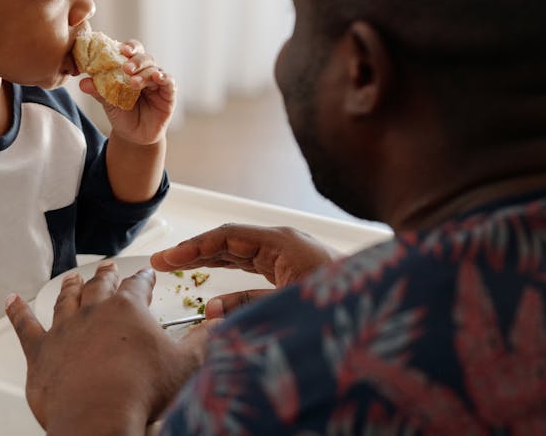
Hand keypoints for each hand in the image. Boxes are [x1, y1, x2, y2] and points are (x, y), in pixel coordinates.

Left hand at [6, 261, 205, 434]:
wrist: (98, 418)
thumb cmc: (140, 392)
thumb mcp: (187, 364)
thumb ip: (204, 339)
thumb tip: (219, 322)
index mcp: (128, 310)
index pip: (138, 286)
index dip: (144, 280)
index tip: (147, 276)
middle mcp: (93, 312)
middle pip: (100, 285)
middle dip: (106, 275)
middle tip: (109, 268)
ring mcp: (64, 330)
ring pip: (65, 299)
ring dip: (69, 286)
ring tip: (71, 278)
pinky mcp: (40, 352)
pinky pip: (24, 326)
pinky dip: (16, 312)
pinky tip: (10, 301)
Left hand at [80, 39, 175, 145]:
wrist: (133, 136)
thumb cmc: (122, 114)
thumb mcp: (108, 103)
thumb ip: (98, 91)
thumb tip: (83, 83)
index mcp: (132, 69)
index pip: (133, 51)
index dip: (129, 47)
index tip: (121, 50)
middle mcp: (146, 72)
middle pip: (145, 58)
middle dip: (136, 61)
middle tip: (126, 68)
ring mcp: (158, 82)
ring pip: (155, 69)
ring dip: (145, 74)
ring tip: (133, 83)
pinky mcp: (168, 94)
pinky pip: (169, 82)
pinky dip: (164, 77)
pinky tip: (157, 77)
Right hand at [150, 224, 335, 318]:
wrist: (383, 302)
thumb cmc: (344, 300)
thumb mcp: (289, 305)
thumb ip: (248, 306)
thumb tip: (212, 309)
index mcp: (281, 242)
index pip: (227, 237)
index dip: (194, 247)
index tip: (168, 258)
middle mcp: (283, 243)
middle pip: (229, 241)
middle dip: (194, 251)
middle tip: (162, 262)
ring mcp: (287, 255)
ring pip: (238, 252)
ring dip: (208, 259)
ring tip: (177, 266)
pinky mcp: (291, 268)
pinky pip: (252, 264)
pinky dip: (229, 269)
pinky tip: (212, 277)